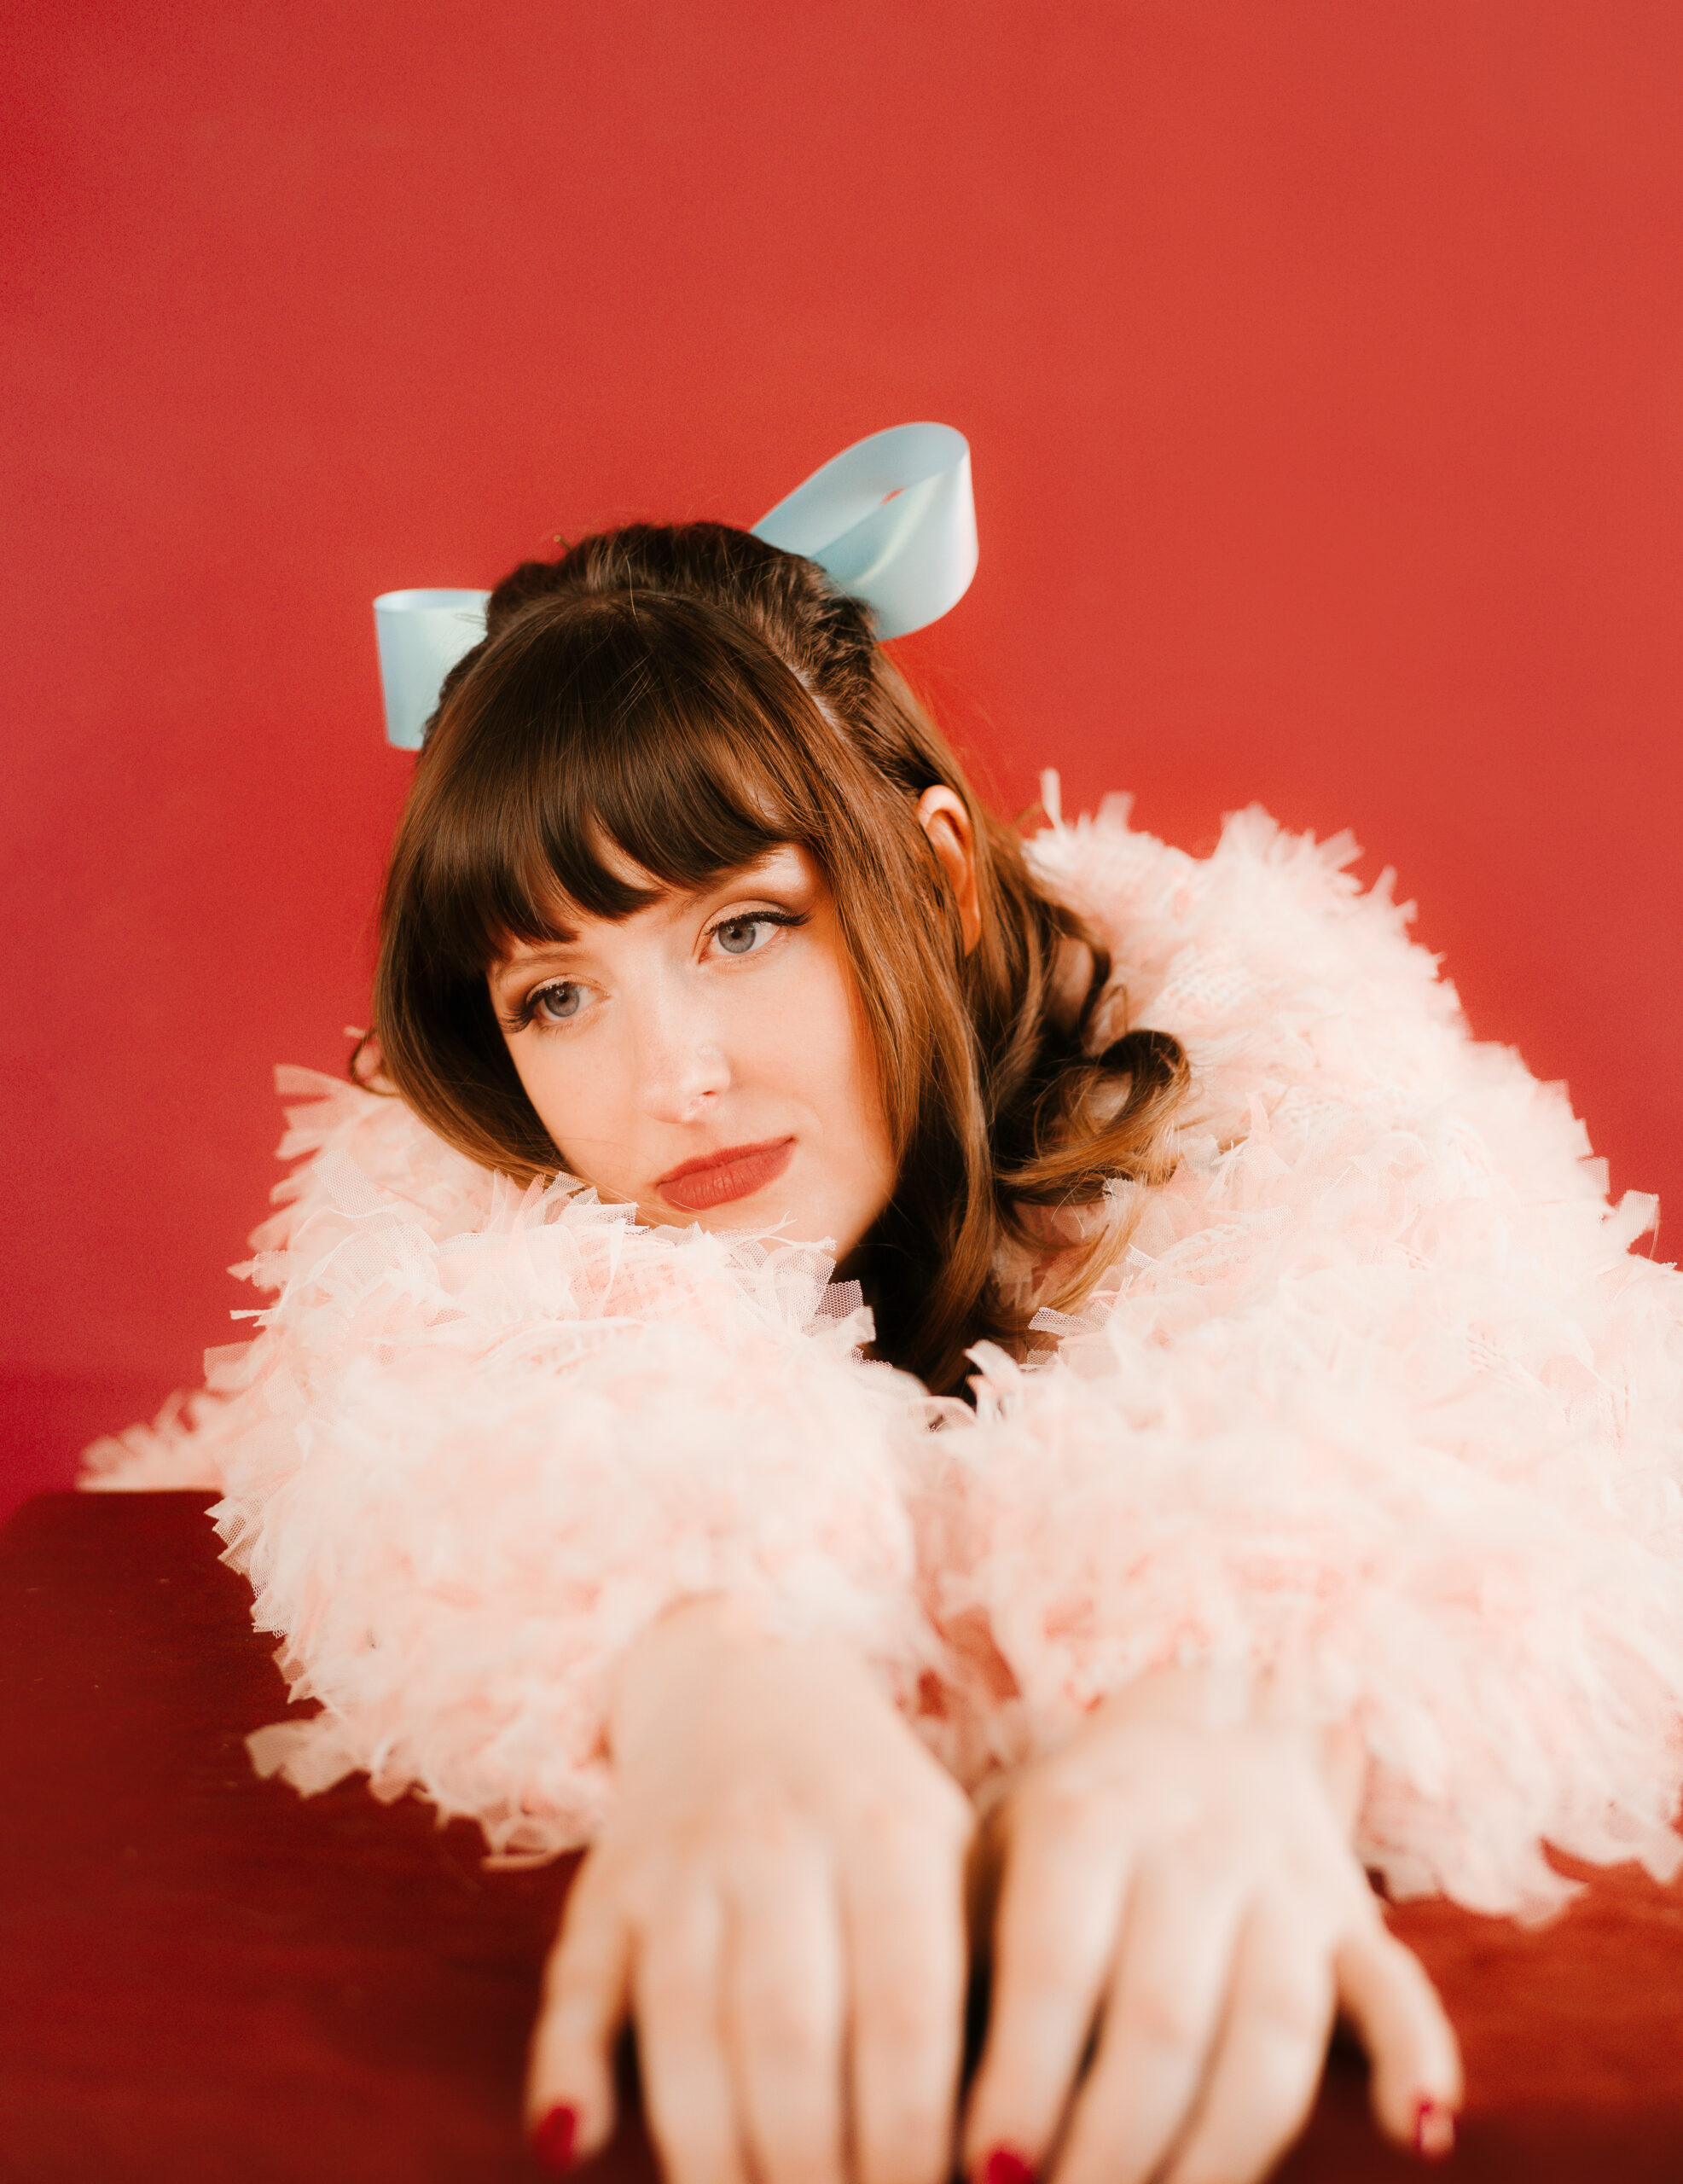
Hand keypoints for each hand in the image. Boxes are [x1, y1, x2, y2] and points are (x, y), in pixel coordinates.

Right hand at [526, 1597, 973, 2183]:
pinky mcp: (603, 1889)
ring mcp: (680, 1862)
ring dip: (715, 2155)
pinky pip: (576, 1985)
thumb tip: (997, 2151)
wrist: (747, 1680)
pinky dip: (568, 2068)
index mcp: (886, 1833)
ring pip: (685, 2024)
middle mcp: (777, 1840)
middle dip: (816, 2167)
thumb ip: (966, 1982)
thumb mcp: (944, 1854)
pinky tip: (574, 2146)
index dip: (913, 2131)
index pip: (904, 2007)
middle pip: (789, 2032)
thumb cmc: (871, 1809)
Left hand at [962, 1669, 1461, 2183]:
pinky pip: (1399, 1989)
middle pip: (1162, 2016)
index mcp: (1086, 1818)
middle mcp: (1191, 1840)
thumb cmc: (1068, 1831)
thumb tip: (898, 2099)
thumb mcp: (997, 1854)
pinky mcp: (1357, 1919)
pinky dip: (1416, 2061)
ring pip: (1271, 2027)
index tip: (985, 2175)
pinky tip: (1411, 2138)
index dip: (1024, 2078)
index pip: (1055, 1962)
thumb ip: (960, 1960)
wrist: (1209, 1726)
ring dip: (1219, 2151)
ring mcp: (1285, 1878)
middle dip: (1109, 2145)